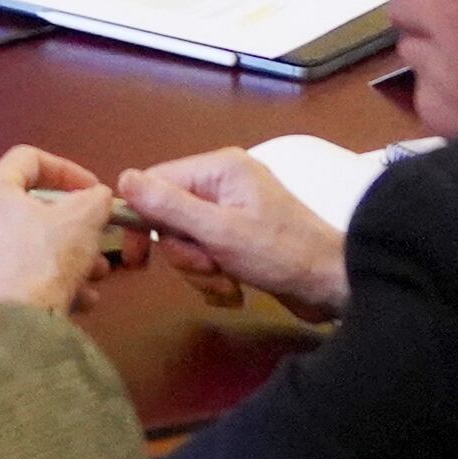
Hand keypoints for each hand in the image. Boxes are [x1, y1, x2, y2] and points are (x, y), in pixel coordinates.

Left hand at [0, 146, 120, 312]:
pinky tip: (77, 300)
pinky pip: (14, 273)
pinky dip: (45, 279)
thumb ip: (95, 198)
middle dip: (72, 225)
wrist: (12, 331)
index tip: (94, 190)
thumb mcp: (84, 220)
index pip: (28, 159)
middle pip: (28, 208)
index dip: (68, 169)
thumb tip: (97, 196)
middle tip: (97, 240)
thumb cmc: (44, 263)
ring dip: (65, 256)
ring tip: (94, 276)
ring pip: (25, 245)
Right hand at [121, 147, 350, 319]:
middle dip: (185, 253)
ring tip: (228, 282)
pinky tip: (237, 290)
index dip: (141, 219)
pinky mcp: (241, 240)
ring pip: (188, 242)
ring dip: (202, 271)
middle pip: (171, 217)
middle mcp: (224, 184)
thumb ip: (170, 206)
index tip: (136, 258)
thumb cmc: (279, 254)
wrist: (334, 286)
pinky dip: (216, 278)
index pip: (157, 182)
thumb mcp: (219, 231)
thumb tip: (123, 179)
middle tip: (210, 267)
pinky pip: (208, 256)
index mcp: (219, 168)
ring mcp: (234, 212)